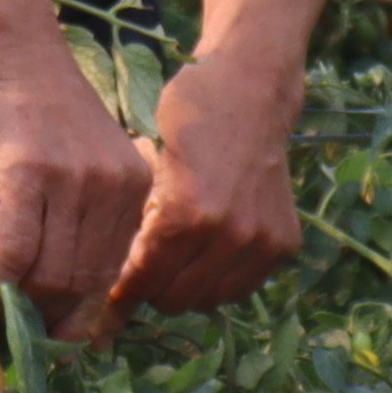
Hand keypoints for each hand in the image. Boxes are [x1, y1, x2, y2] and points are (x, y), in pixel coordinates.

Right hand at [0, 44, 151, 340]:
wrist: (9, 51)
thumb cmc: (35, 114)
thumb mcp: (78, 167)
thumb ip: (82, 225)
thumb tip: (71, 309)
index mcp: (135, 189)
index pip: (113, 272)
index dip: (83, 315)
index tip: (58, 342)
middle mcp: (114, 186)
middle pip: (82, 280)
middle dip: (47, 319)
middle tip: (15, 341)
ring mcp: (73, 180)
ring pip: (49, 272)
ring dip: (15, 307)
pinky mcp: (29, 174)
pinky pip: (12, 251)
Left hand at [111, 49, 307, 318]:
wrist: (252, 92)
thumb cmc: (188, 117)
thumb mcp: (145, 163)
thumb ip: (134, 220)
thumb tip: (107, 271)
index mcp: (187, 213)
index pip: (143, 280)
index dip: (121, 290)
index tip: (109, 294)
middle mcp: (229, 235)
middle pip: (174, 299)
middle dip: (152, 288)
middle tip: (142, 270)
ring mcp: (261, 242)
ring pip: (209, 300)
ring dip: (187, 288)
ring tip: (173, 263)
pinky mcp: (283, 244)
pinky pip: (241, 288)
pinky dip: (220, 281)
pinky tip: (205, 256)